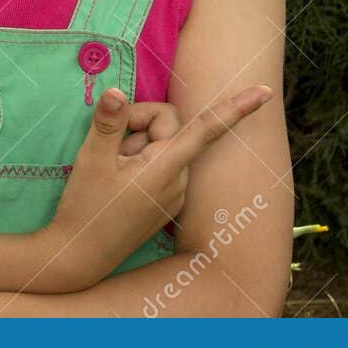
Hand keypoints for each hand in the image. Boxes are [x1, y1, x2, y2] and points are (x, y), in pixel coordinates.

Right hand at [43, 84, 271, 289]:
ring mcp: (174, 194)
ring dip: (135, 145)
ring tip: (108, 168)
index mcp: (166, 167)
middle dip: (139, 124)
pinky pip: (159, 167)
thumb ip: (108, 123)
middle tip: (108, 142)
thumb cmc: (86, 208)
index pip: (207, 128)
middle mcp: (179, 181)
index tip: (265, 92)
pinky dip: (138, 162)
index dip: (236, 107)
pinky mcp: (165, 203)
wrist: (81, 256)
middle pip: (170, 128)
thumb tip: (117, 91)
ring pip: (161, 147)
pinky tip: (115, 180)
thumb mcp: (91, 160)